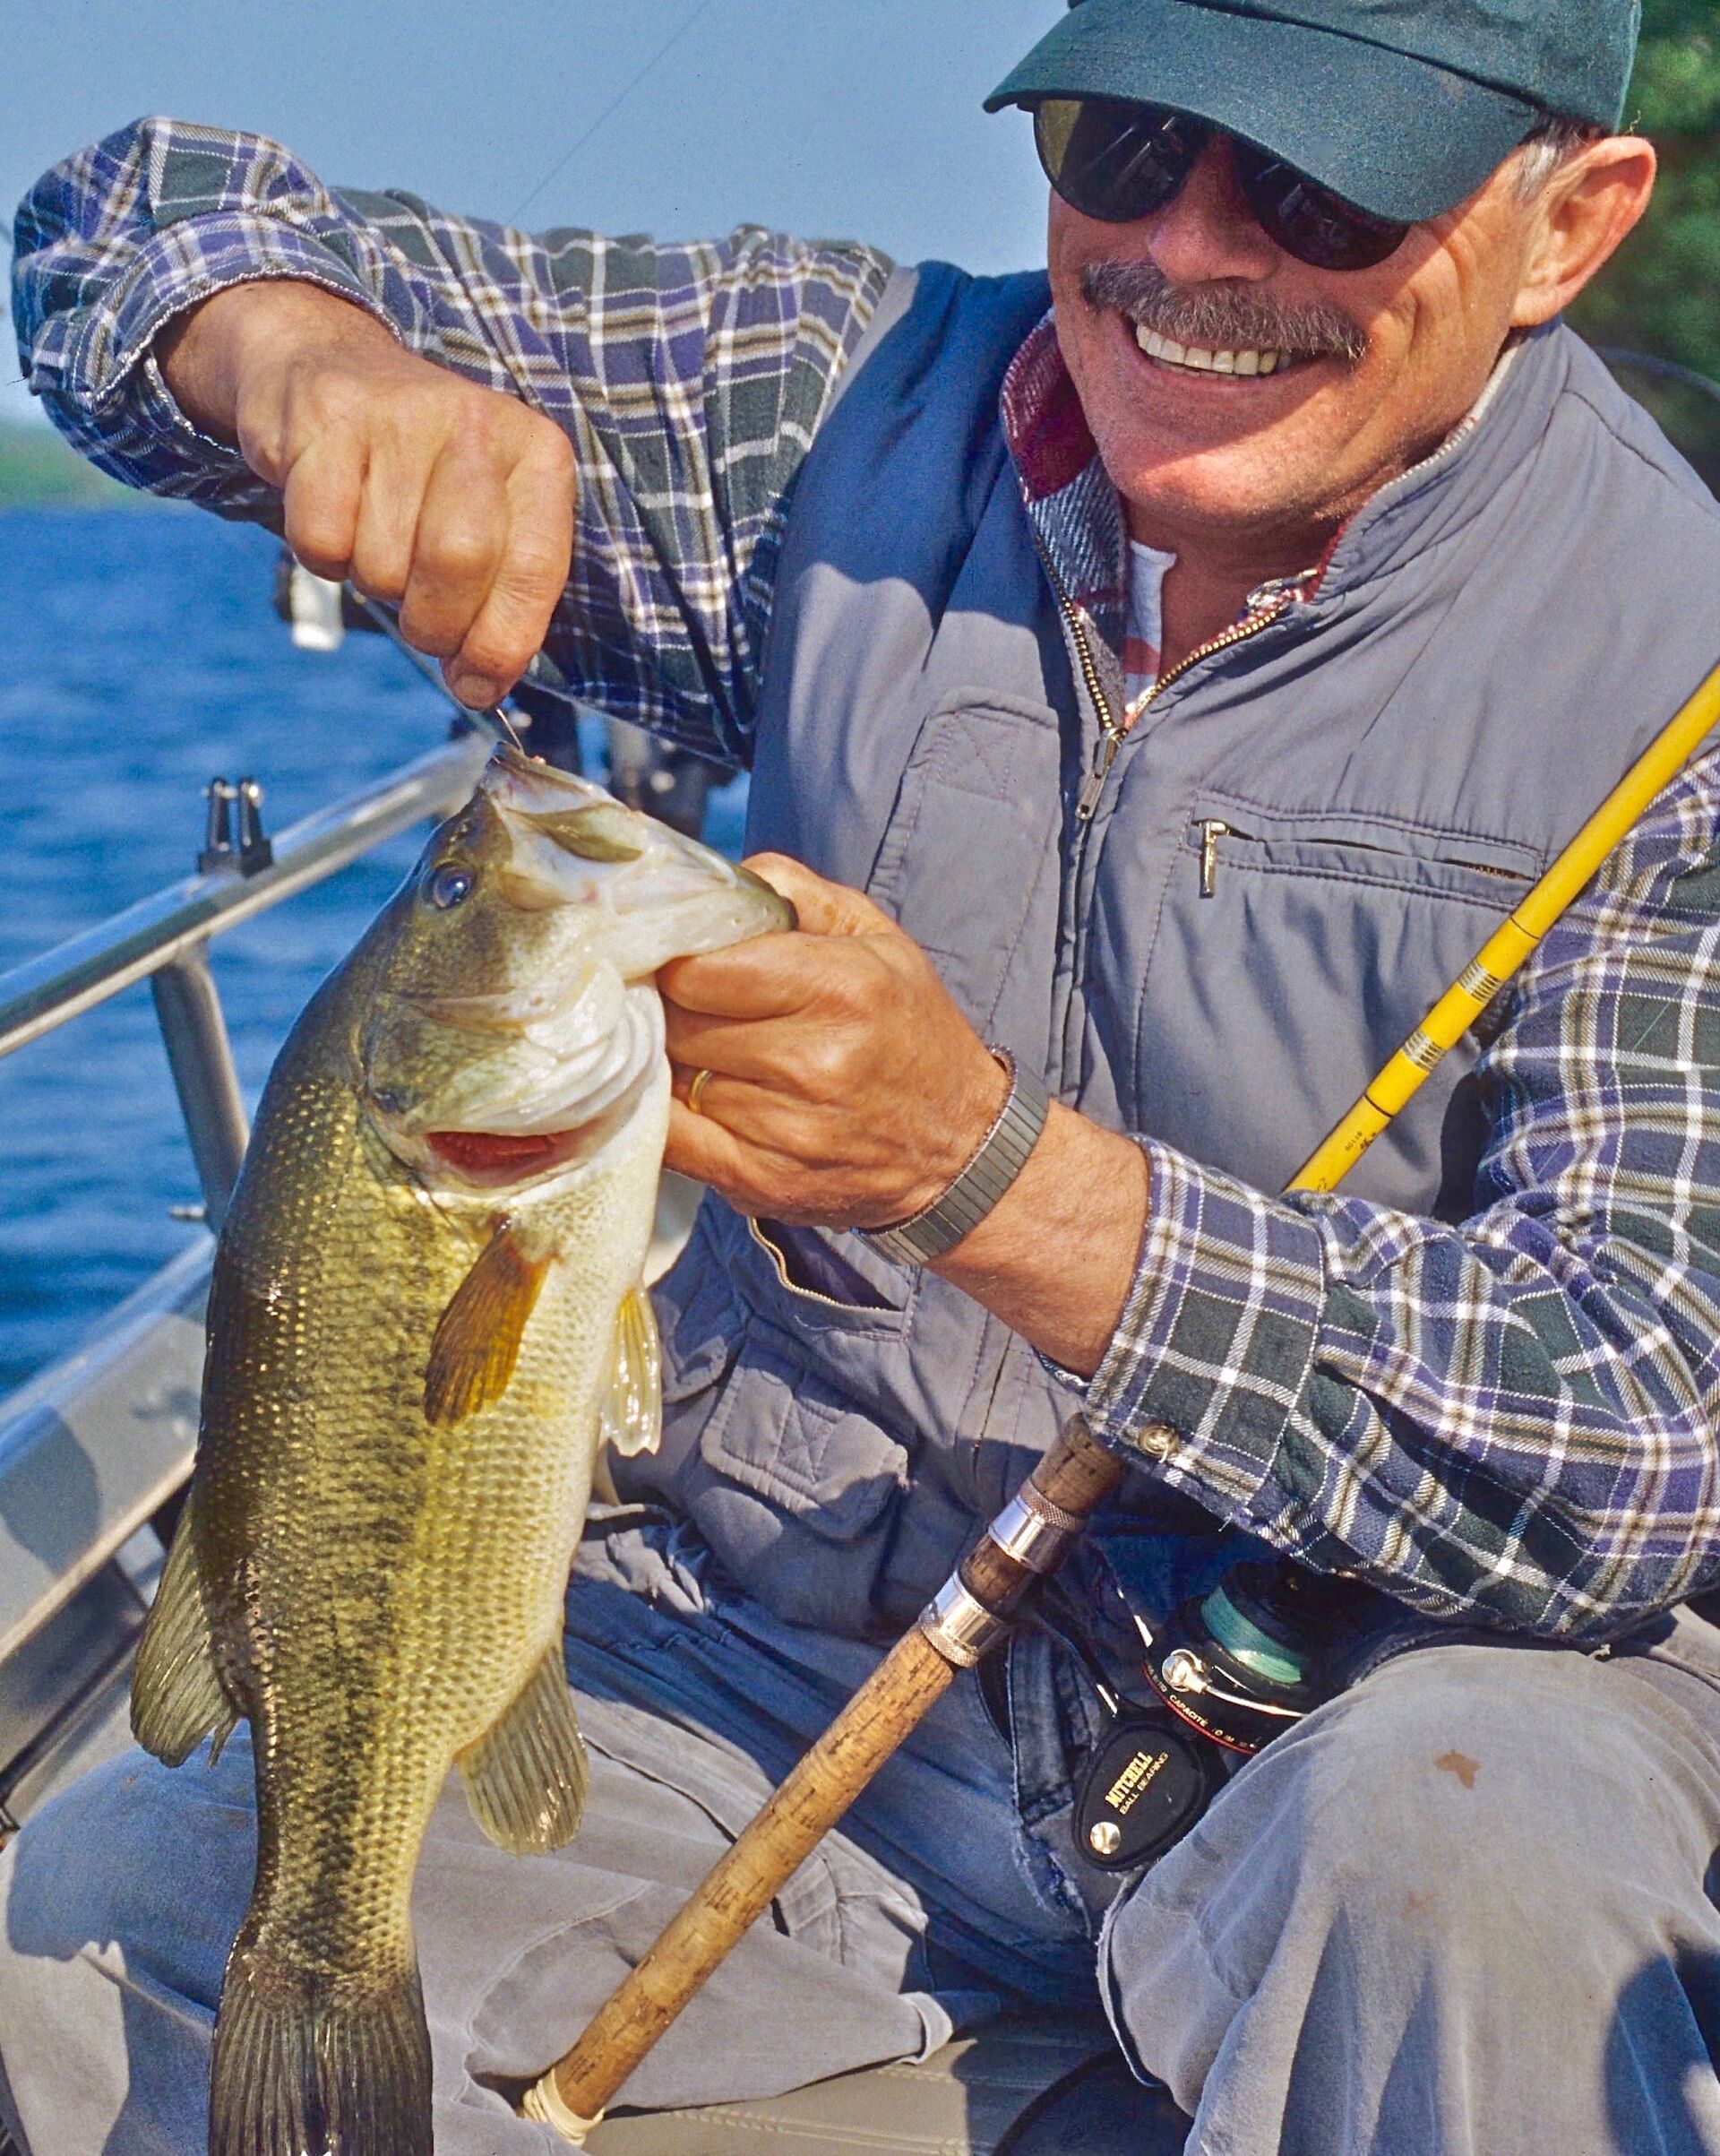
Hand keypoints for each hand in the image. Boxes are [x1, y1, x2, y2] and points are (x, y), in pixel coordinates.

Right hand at [158, 280, 574, 707]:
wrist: (332, 369)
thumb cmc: (424, 473)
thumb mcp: (490, 521)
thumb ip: (501, 605)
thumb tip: (479, 690)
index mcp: (538, 456)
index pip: (534, 572)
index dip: (501, 644)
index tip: (476, 682)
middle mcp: (478, 424)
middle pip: (457, 563)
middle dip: (432, 622)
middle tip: (420, 620)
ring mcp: (400, 414)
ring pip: (384, 562)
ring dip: (374, 582)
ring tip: (376, 540)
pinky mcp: (326, 419)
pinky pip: (321, 542)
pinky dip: (323, 557)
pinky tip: (335, 516)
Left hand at [662, 854, 1150, 1374]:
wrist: (959, 1147)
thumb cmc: (907, 1029)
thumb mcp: (874, 937)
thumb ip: (791, 892)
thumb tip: (705, 881)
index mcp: (841, 987)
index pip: (699, 969)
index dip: (677, 964)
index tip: (681, 965)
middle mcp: (815, 1061)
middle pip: (678, 1026)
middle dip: (672, 1014)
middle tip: (688, 1011)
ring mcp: (788, 1130)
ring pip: (674, 1082)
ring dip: (676, 1068)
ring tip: (707, 1058)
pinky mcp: (764, 1183)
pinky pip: (674, 1143)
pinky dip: (667, 1119)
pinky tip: (689, 1101)